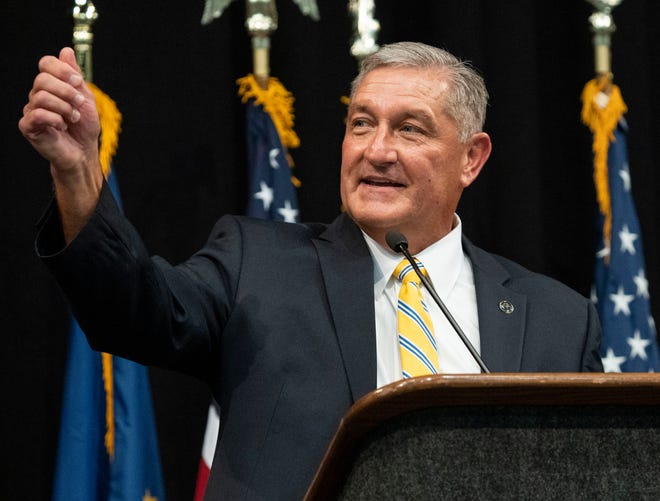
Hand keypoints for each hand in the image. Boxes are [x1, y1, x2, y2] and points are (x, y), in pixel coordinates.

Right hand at [19, 47, 103, 241]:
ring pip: (40, 96)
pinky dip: (55, 118)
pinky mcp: (28, 126)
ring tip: (73, 118)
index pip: (46, 64)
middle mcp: (38, 95)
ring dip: (63, 107)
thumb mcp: (85, 98)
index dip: (62, 69)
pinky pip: (37, 114)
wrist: (83, 152)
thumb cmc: (84, 127)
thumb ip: (75, 75)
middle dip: (66, 91)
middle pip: (42, 79)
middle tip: (78, 104)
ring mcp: (31, 110)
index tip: (79, 81)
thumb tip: (66, 50)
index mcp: (51, 86)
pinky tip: (62, 126)